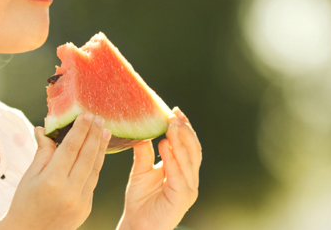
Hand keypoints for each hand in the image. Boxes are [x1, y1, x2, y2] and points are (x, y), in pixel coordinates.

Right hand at [0, 113, 109, 229]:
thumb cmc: (24, 204)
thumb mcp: (30, 176)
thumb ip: (42, 152)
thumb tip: (45, 128)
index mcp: (52, 181)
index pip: (70, 148)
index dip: (80, 130)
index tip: (86, 115)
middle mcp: (69, 191)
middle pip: (86, 157)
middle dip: (94, 135)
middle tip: (100, 118)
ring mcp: (80, 202)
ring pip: (94, 169)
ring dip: (101, 148)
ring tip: (105, 131)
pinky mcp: (86, 208)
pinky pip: (93, 182)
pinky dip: (96, 165)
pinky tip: (98, 153)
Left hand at [118, 107, 200, 229]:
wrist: (137, 226)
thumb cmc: (140, 200)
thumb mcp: (140, 171)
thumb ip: (144, 153)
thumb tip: (142, 130)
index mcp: (182, 170)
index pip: (188, 144)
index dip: (184, 128)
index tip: (175, 111)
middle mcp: (189, 177)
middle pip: (193, 149)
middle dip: (185, 131)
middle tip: (174, 115)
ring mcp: (189, 187)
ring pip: (189, 160)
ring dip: (180, 141)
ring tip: (170, 126)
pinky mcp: (183, 197)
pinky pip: (179, 174)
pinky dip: (173, 159)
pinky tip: (165, 146)